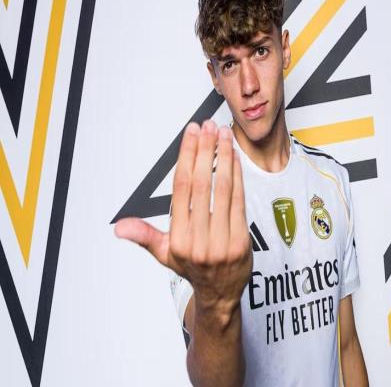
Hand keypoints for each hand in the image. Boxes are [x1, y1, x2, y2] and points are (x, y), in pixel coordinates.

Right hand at [115, 120, 251, 317]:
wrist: (220, 294)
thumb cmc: (192, 267)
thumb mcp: (164, 254)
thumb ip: (144, 236)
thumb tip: (119, 227)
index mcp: (176, 238)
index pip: (181, 188)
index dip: (187, 157)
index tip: (191, 134)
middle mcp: (197, 239)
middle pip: (202, 184)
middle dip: (205, 151)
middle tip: (207, 127)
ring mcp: (221, 241)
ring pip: (222, 190)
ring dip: (224, 157)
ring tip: (223, 135)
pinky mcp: (241, 241)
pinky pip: (239, 201)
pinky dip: (238, 176)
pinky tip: (236, 158)